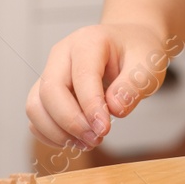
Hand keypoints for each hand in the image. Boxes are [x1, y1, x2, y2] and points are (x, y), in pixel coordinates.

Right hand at [25, 22, 169, 149]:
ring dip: (58, 132)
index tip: (105, 130)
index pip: (82, 76)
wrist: (129, 44)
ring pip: (36, 106)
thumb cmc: (137, 53)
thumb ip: (134, 85)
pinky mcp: (45, 90)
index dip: (91, 107)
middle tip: (97, 139)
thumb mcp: (148, 65)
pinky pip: (36, 116)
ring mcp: (50, 71)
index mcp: (88, 41)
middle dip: (71, 122)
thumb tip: (114, 109)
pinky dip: (50, 134)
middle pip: (50, 91)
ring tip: (88, 142)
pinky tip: (76, 140)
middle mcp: (62, 54)